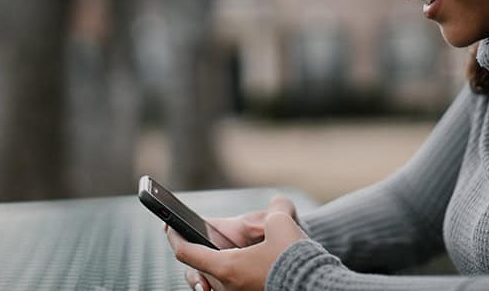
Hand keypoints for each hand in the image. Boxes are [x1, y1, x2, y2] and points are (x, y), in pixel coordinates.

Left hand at [168, 198, 306, 290]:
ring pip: (214, 283)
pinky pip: (229, 290)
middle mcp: (227, 289)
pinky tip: (236, 269)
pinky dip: (228, 279)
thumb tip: (278, 206)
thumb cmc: (295, 258)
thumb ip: (274, 209)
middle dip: (197, 252)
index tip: (168, 225)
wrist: (319, 286)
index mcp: (227, 268)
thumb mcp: (281, 223)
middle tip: (197, 238)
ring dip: (213, 268)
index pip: (185, 252)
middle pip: (198, 269)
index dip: (173, 235)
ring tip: (216, 257)